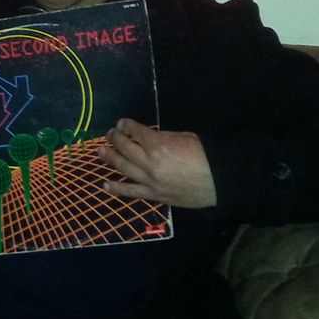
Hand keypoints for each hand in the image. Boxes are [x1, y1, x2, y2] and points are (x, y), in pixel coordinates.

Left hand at [99, 118, 217, 208]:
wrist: (219, 182)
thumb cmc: (205, 156)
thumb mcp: (184, 137)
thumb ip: (163, 136)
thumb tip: (148, 136)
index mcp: (158, 145)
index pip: (136, 132)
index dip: (126, 125)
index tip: (122, 123)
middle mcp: (149, 163)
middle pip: (125, 148)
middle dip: (115, 138)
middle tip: (109, 134)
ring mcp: (150, 181)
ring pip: (123, 168)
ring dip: (110, 158)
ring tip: (100, 151)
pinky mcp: (154, 195)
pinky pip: (131, 192)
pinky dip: (117, 188)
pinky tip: (105, 185)